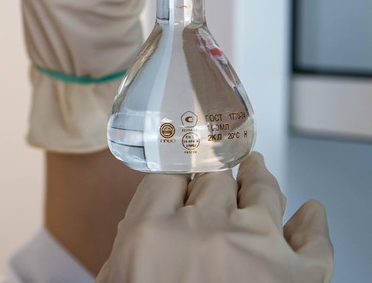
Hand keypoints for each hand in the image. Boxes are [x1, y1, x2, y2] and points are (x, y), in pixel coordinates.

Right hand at [96, 153, 333, 282]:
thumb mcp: (118, 282)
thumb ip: (126, 254)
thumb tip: (142, 229)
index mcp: (151, 232)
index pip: (165, 174)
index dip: (174, 168)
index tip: (179, 165)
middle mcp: (204, 229)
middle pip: (212, 176)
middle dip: (213, 168)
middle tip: (216, 160)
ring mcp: (256, 249)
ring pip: (261, 191)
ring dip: (258, 177)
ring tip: (257, 170)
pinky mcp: (299, 278)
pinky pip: (313, 241)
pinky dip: (313, 223)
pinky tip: (312, 213)